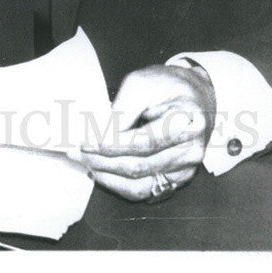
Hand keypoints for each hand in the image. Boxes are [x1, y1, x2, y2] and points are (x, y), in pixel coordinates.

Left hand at [77, 64, 215, 201]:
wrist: (194, 96)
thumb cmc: (167, 86)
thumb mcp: (142, 82)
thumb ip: (123, 108)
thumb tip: (100, 134)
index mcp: (188, 121)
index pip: (145, 141)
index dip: (112, 144)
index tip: (85, 142)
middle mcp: (191, 149)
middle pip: (140, 165)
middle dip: (103, 160)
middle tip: (77, 153)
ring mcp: (187, 168)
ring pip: (140, 183)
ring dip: (108, 176)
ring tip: (86, 163)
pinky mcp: (178, 178)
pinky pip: (146, 190)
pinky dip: (120, 185)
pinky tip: (102, 174)